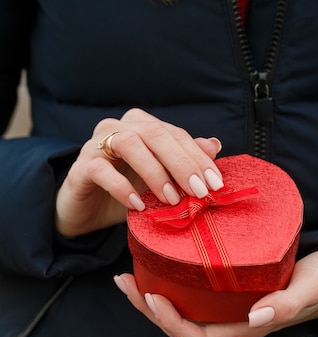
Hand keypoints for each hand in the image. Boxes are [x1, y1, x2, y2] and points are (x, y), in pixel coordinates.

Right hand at [55, 108, 222, 236]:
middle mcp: (119, 127)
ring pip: (129, 143)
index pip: (176, 135)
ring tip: (170, 199)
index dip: (198, 158)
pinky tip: (138, 206)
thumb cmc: (127, 191)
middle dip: (181, 163)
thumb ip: (184, 162)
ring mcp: (96, 144)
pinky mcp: (81, 167)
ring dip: (154, 172)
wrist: (86, 210)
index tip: (216, 184)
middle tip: (199, 192)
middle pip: (155, 134)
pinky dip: (122, 188)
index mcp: (142, 126)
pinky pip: (102, 171)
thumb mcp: (160, 179)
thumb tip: (214, 144)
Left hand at [114, 250, 317, 336]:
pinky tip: (155, 261)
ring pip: (180, 310)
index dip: (172, 325)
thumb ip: (288, 303)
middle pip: (179, 326)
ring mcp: (227, 306)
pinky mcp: (227, 289)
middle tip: (126, 281)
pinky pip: (190, 291)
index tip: (155, 296)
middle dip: (149, 309)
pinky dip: (167, 280)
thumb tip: (257, 316)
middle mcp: (230, 320)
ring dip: (150, 296)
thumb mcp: (310, 289)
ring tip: (128, 274)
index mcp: (245, 327)